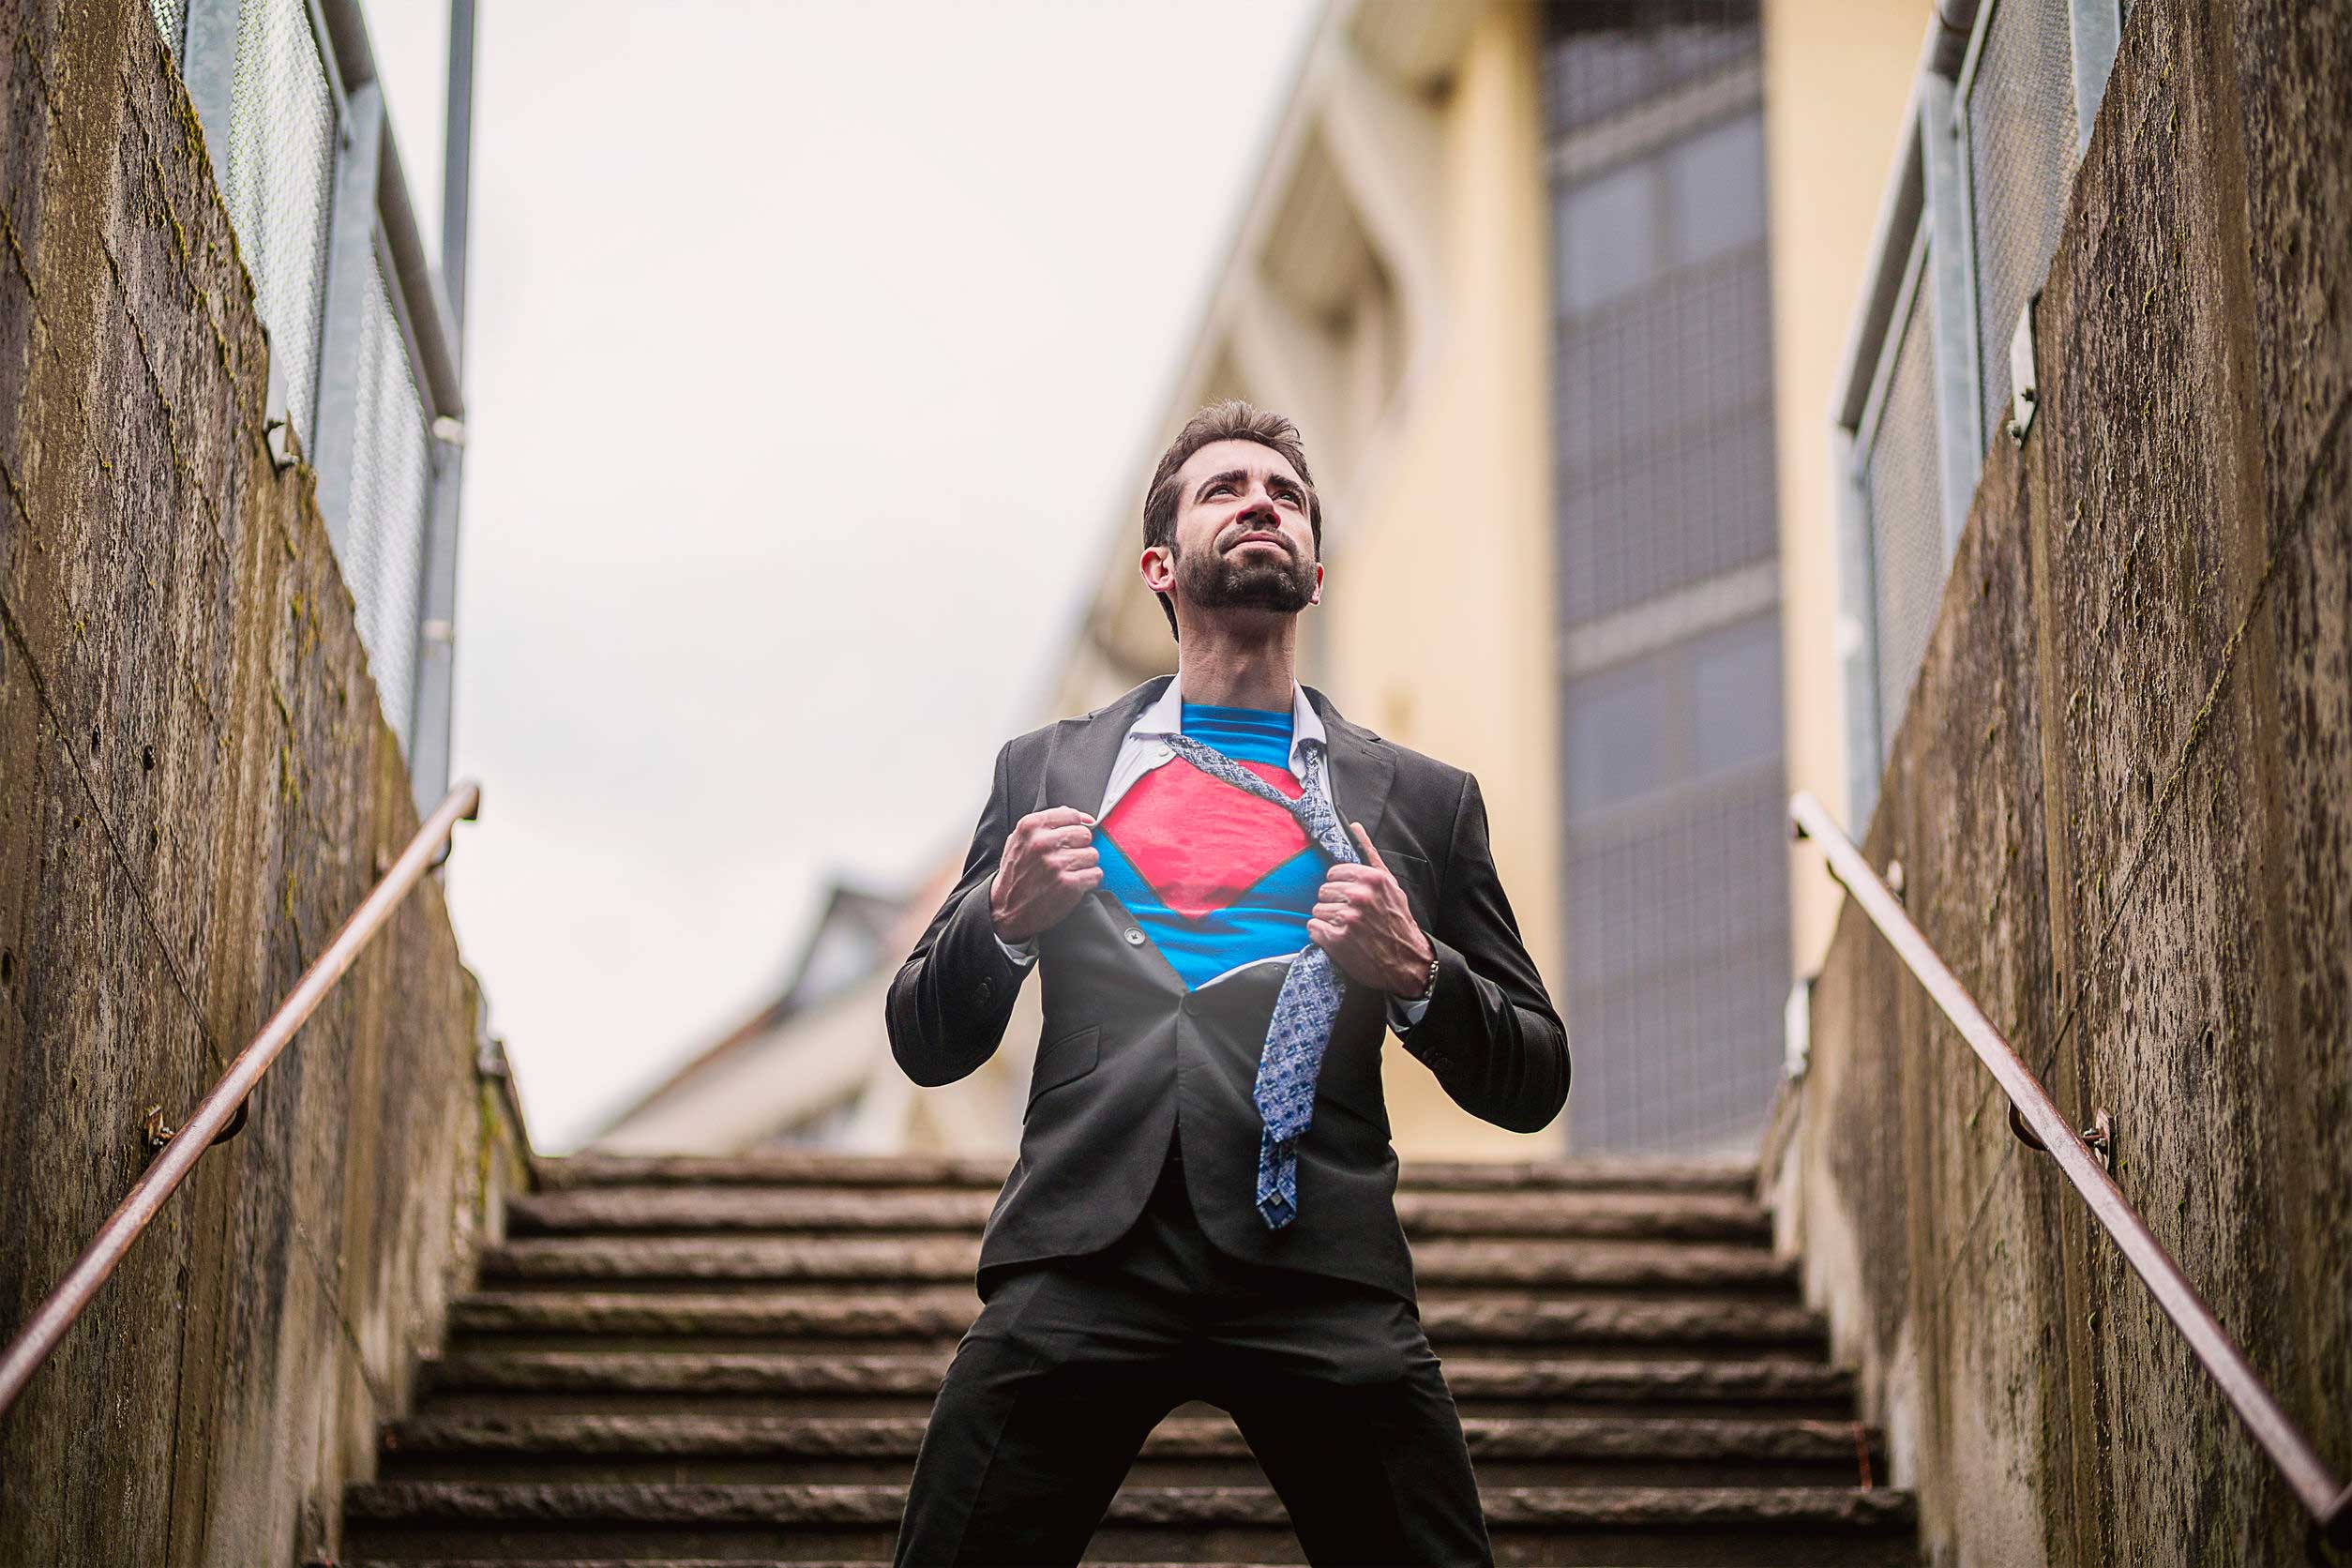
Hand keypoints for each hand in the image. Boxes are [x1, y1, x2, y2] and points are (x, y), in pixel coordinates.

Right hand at [990, 807, 1102, 942]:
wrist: (1006, 910)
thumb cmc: (1015, 875)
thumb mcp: (1019, 841)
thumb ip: (1047, 825)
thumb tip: (1084, 819)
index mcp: (1030, 827)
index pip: (1071, 815)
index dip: (1074, 827)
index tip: (1071, 838)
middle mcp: (1042, 843)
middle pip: (1085, 834)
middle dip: (1079, 847)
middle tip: (1066, 859)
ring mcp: (1056, 864)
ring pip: (1092, 854)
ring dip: (1084, 865)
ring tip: (1067, 873)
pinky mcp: (1068, 884)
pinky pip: (1095, 874)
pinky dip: (1088, 880)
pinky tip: (1073, 884)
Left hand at [1308, 822, 1435, 993]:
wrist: (1408, 962)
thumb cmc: (1397, 921)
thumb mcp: (1390, 884)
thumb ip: (1370, 854)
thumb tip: (1353, 825)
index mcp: (1373, 879)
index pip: (1333, 873)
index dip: (1340, 887)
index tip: (1350, 898)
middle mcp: (1360, 896)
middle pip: (1323, 891)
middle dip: (1333, 904)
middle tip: (1350, 916)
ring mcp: (1348, 918)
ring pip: (1316, 910)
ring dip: (1327, 920)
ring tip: (1346, 928)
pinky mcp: (1337, 940)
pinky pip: (1313, 928)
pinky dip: (1321, 935)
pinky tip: (1338, 939)